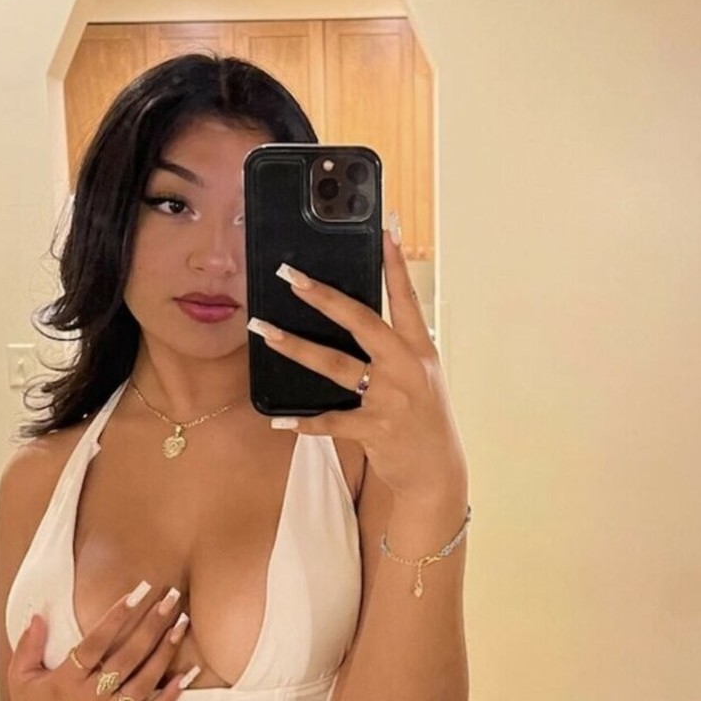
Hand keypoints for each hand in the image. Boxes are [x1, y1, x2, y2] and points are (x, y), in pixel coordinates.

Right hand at [6, 585, 192, 700]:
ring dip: (165, 652)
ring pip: (143, 682)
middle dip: (151, 625)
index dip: (116, 617)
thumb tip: (39, 614)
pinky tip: (186, 674)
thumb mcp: (20, 677)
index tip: (137, 593)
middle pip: (127, 657)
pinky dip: (170, 696)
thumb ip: (29, 645)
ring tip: (181, 624)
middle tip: (171, 598)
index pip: (95, 644)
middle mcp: (88, 699)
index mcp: (64, 681)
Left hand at [248, 225, 466, 500]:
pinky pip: (330, 421)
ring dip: (295, 347)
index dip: (396, 263)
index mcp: (419, 349)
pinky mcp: (374, 429)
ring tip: (264, 331)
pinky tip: (279, 420)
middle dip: (323, 296)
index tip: (386, 228)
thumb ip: (395, 349)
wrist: (435, 471)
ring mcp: (390, 398)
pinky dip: (303, 422)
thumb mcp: (421, 377)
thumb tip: (355, 322)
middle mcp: (406, 367)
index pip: (406, 298)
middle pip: (361, 321)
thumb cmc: (423, 419)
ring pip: (335, 365)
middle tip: (290, 276)